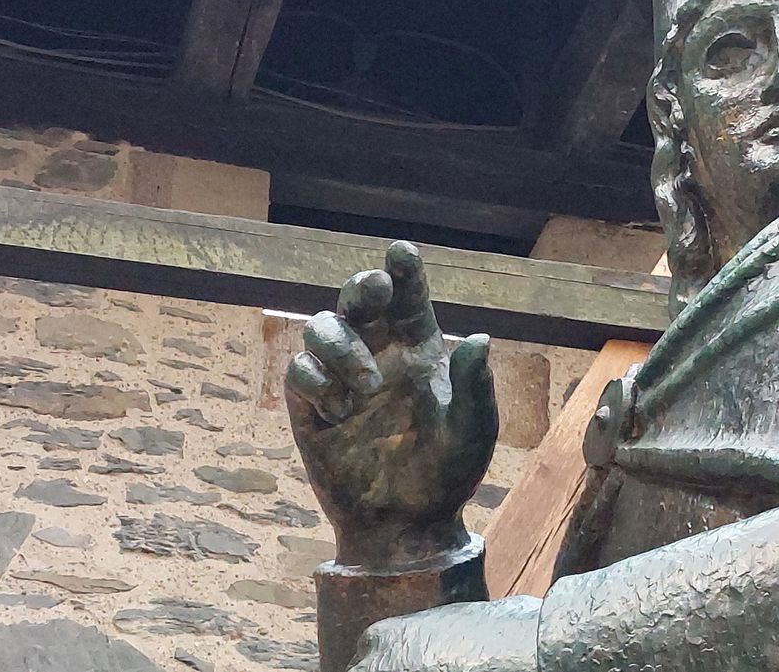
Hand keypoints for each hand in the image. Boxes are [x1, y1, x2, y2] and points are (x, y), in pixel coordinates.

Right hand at [286, 242, 497, 568]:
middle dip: (362, 286)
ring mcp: (341, 379)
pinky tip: (339, 410)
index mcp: (419, 351)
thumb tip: (479, 339)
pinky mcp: (311, 408)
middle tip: (375, 291)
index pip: (410, 298)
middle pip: (359, 298)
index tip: (402, 253)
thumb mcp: (472, 432)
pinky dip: (316, 381)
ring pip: (322, 327)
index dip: (404, 271)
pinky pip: (299, 372)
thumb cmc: (447, 475)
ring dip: (341, 344)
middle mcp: (378, 355)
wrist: (406, 526)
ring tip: (367, 385)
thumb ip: (474, 388)